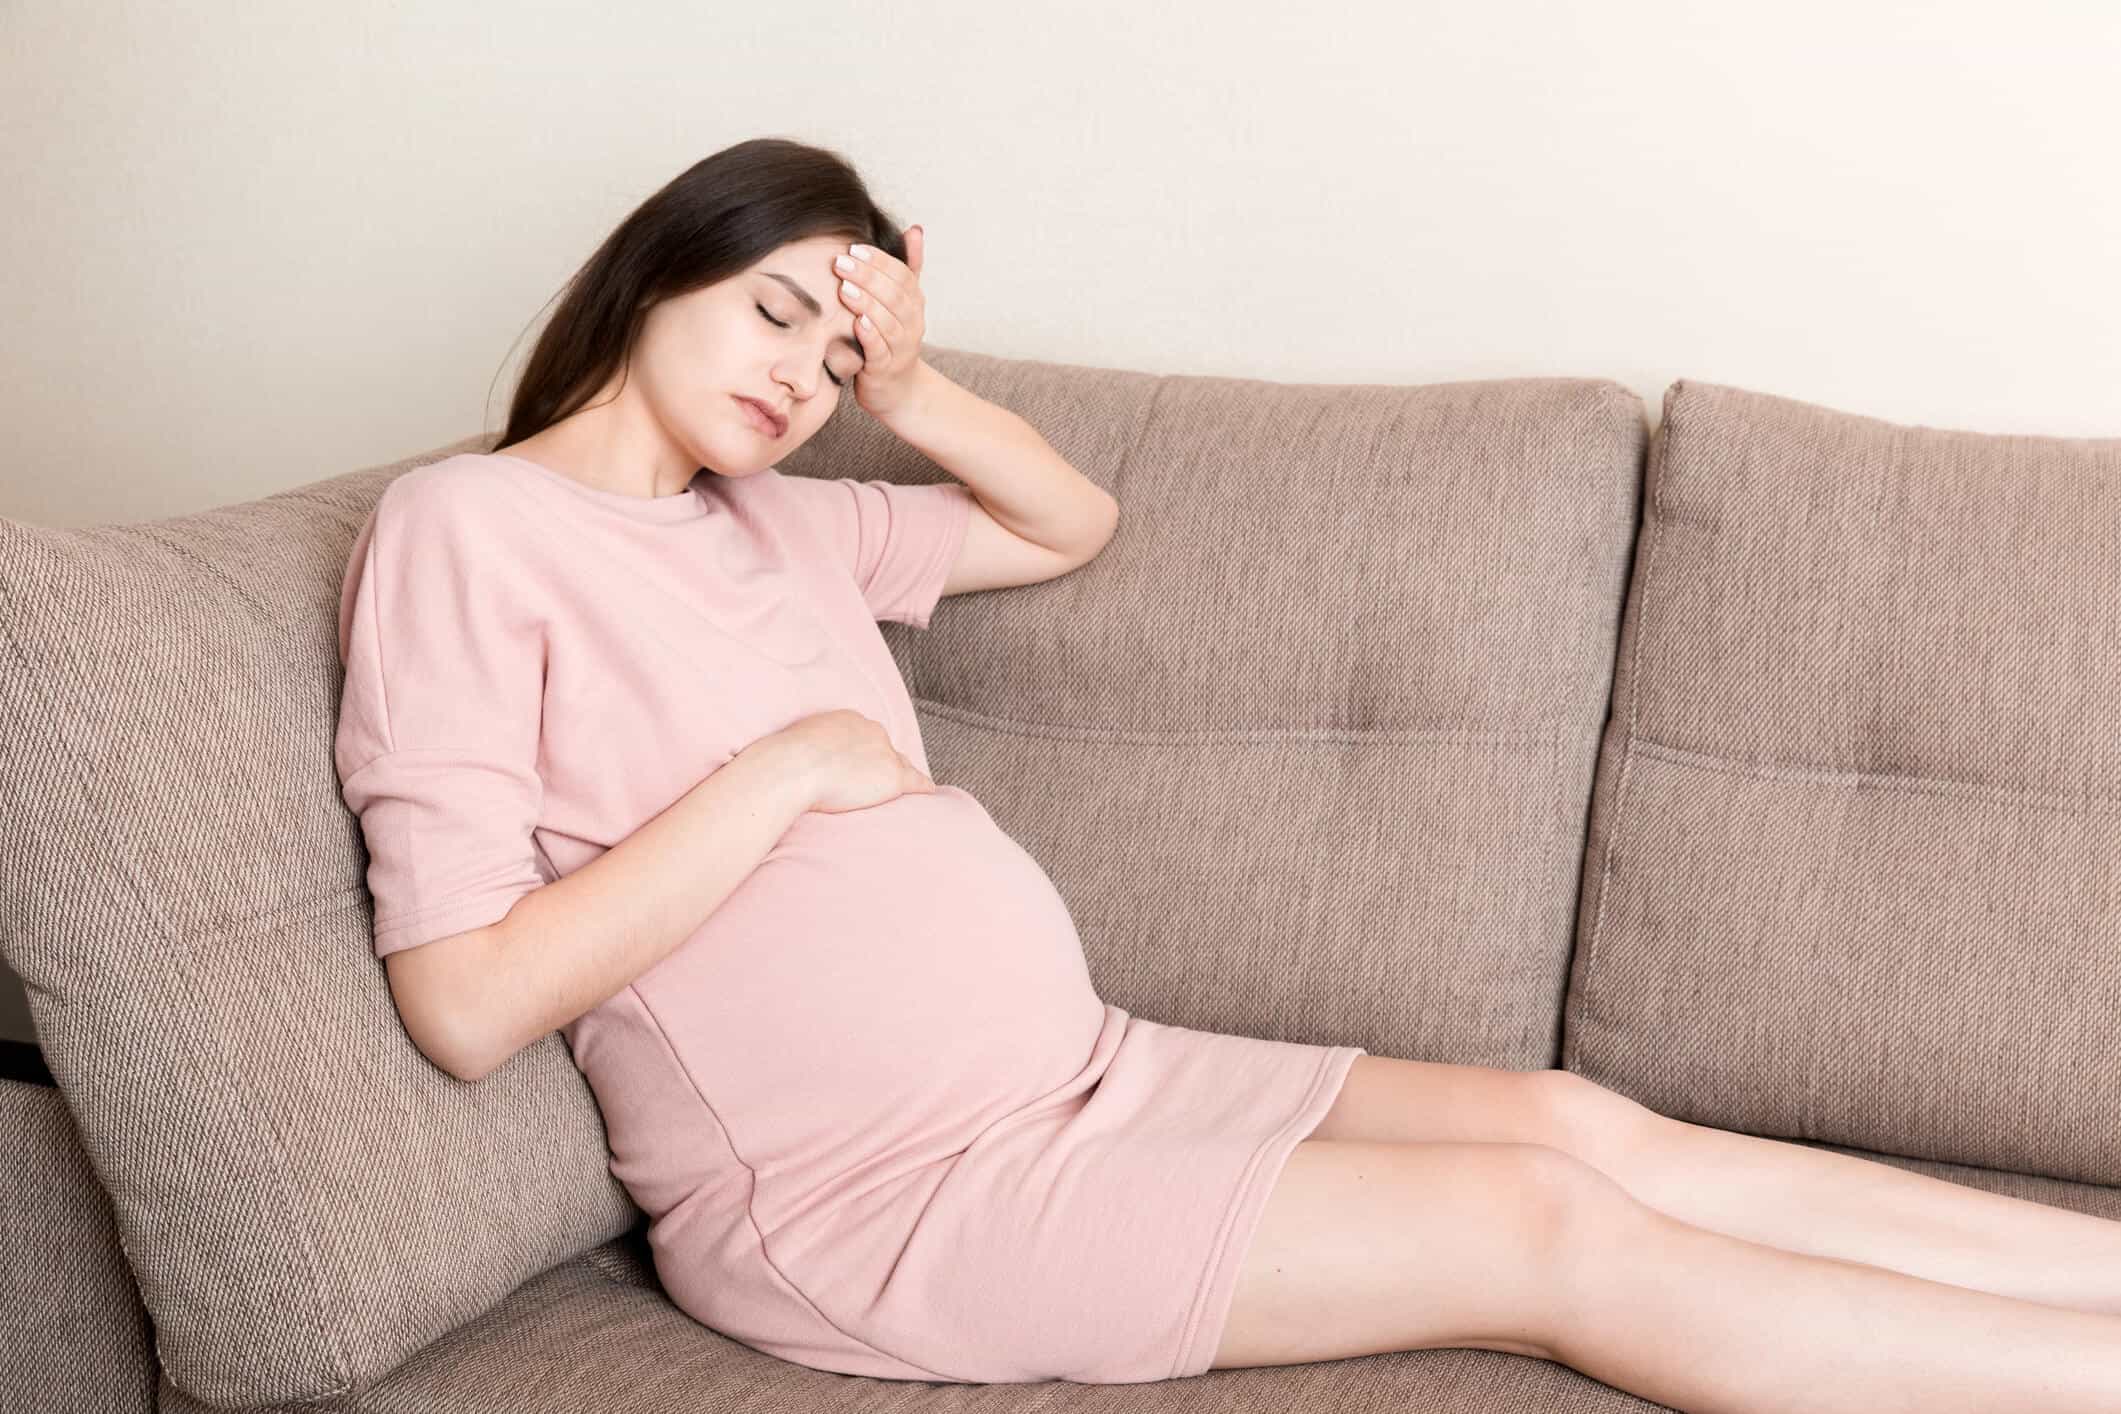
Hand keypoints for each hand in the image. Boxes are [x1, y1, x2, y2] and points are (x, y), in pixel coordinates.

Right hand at [764, 708, 936, 814]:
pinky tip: (929, 798)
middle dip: (884, 764)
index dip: (866, 755)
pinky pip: (918, 783)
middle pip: (886, 749)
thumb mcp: (792, 745)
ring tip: (906, 795)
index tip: (862, 768)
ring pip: (902, 766)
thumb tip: (787, 766)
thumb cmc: (782, 762)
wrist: (793, 768)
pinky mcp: (893, 776)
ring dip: (903, 779)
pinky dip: (924, 790)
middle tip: (877, 785)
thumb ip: (803, 751)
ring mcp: (884, 752)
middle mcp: (870, 730)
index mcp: (846, 720)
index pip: (866, 737)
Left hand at [833, 226, 928, 419]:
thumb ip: (909, 266)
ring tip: (844, 288)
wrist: (898, 390)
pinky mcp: (885, 370)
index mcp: (914, 303)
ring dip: (867, 304)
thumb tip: (915, 229)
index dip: (880, 261)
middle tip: (841, 263)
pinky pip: (880, 351)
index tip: (854, 248)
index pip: (902, 275)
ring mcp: (901, 348)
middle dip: (868, 277)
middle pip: (895, 295)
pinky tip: (856, 323)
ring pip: (889, 322)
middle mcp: (913, 324)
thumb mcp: (902, 301)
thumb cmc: (892, 340)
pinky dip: (870, 336)